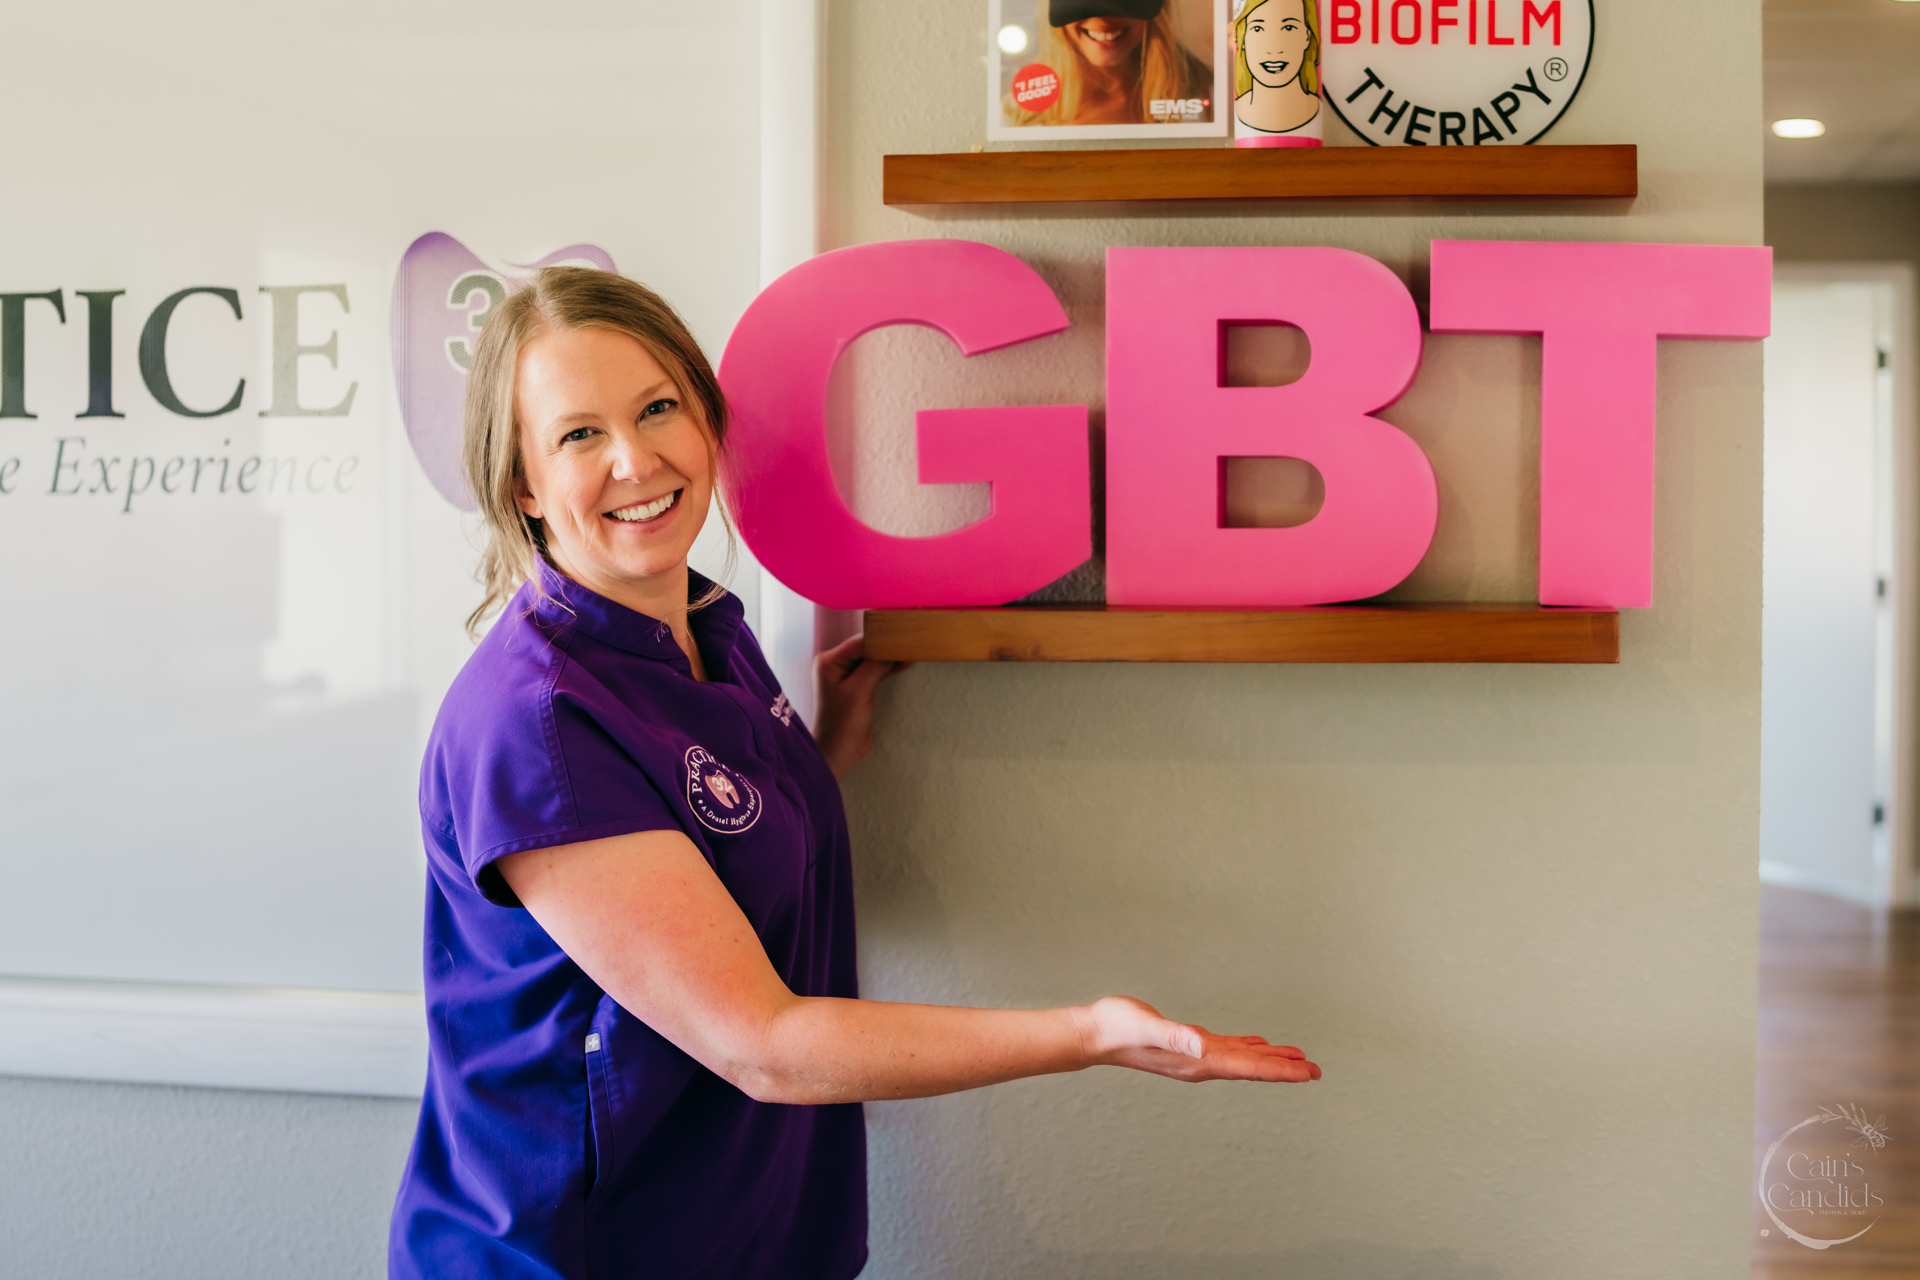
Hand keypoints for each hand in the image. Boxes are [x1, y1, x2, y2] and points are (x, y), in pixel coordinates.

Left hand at [812, 633, 907, 779]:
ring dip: (890, 657)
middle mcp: (836, 665)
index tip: (904, 634)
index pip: (860, 642)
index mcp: (829, 662)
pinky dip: (888, 668)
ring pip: (872, 659)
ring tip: (912, 650)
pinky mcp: (857, 687)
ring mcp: (846, 676)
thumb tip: (893, 649)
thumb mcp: (859, 691)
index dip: (882, 638)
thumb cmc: (842, 723)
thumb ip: (874, 666)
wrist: (838, 752)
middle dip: (888, 646)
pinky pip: (874, 671)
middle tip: (912, 640)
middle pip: (866, 648)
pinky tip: (905, 663)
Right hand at [1073, 995, 1319, 1083]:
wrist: (1095, 1034)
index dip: (1280, 1071)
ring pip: (1243, 1060)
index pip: (1248, 1068)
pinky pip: (1227, 1050)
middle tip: (1317, 1071)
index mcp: (1198, 1061)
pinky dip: (1247, 1048)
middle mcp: (1201, 1063)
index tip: (1308, 1074)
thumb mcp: (1148, 1027)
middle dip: (1284, 1069)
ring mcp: (1195, 1057)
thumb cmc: (1119, 1028)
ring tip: (1297, 1059)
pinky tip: (1256, 1044)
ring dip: (1270, 1060)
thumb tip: (1202, 1045)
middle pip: (1251, 1068)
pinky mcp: (1188, 1046)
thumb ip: (1175, 1035)